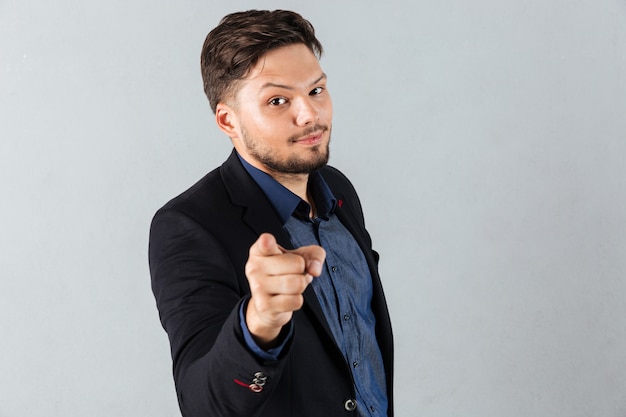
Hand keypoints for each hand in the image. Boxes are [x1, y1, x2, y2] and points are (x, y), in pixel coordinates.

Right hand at [245, 233, 325, 347]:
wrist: (270, 304)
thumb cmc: (287, 273)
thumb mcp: (303, 257)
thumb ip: (315, 255)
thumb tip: (314, 270)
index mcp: (260, 250)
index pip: (265, 243)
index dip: (268, 241)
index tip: (267, 240)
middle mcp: (254, 266)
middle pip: (298, 264)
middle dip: (302, 271)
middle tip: (292, 274)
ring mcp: (257, 287)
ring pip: (298, 284)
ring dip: (301, 286)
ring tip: (290, 286)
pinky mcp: (263, 306)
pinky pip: (296, 301)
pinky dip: (297, 300)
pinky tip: (286, 298)